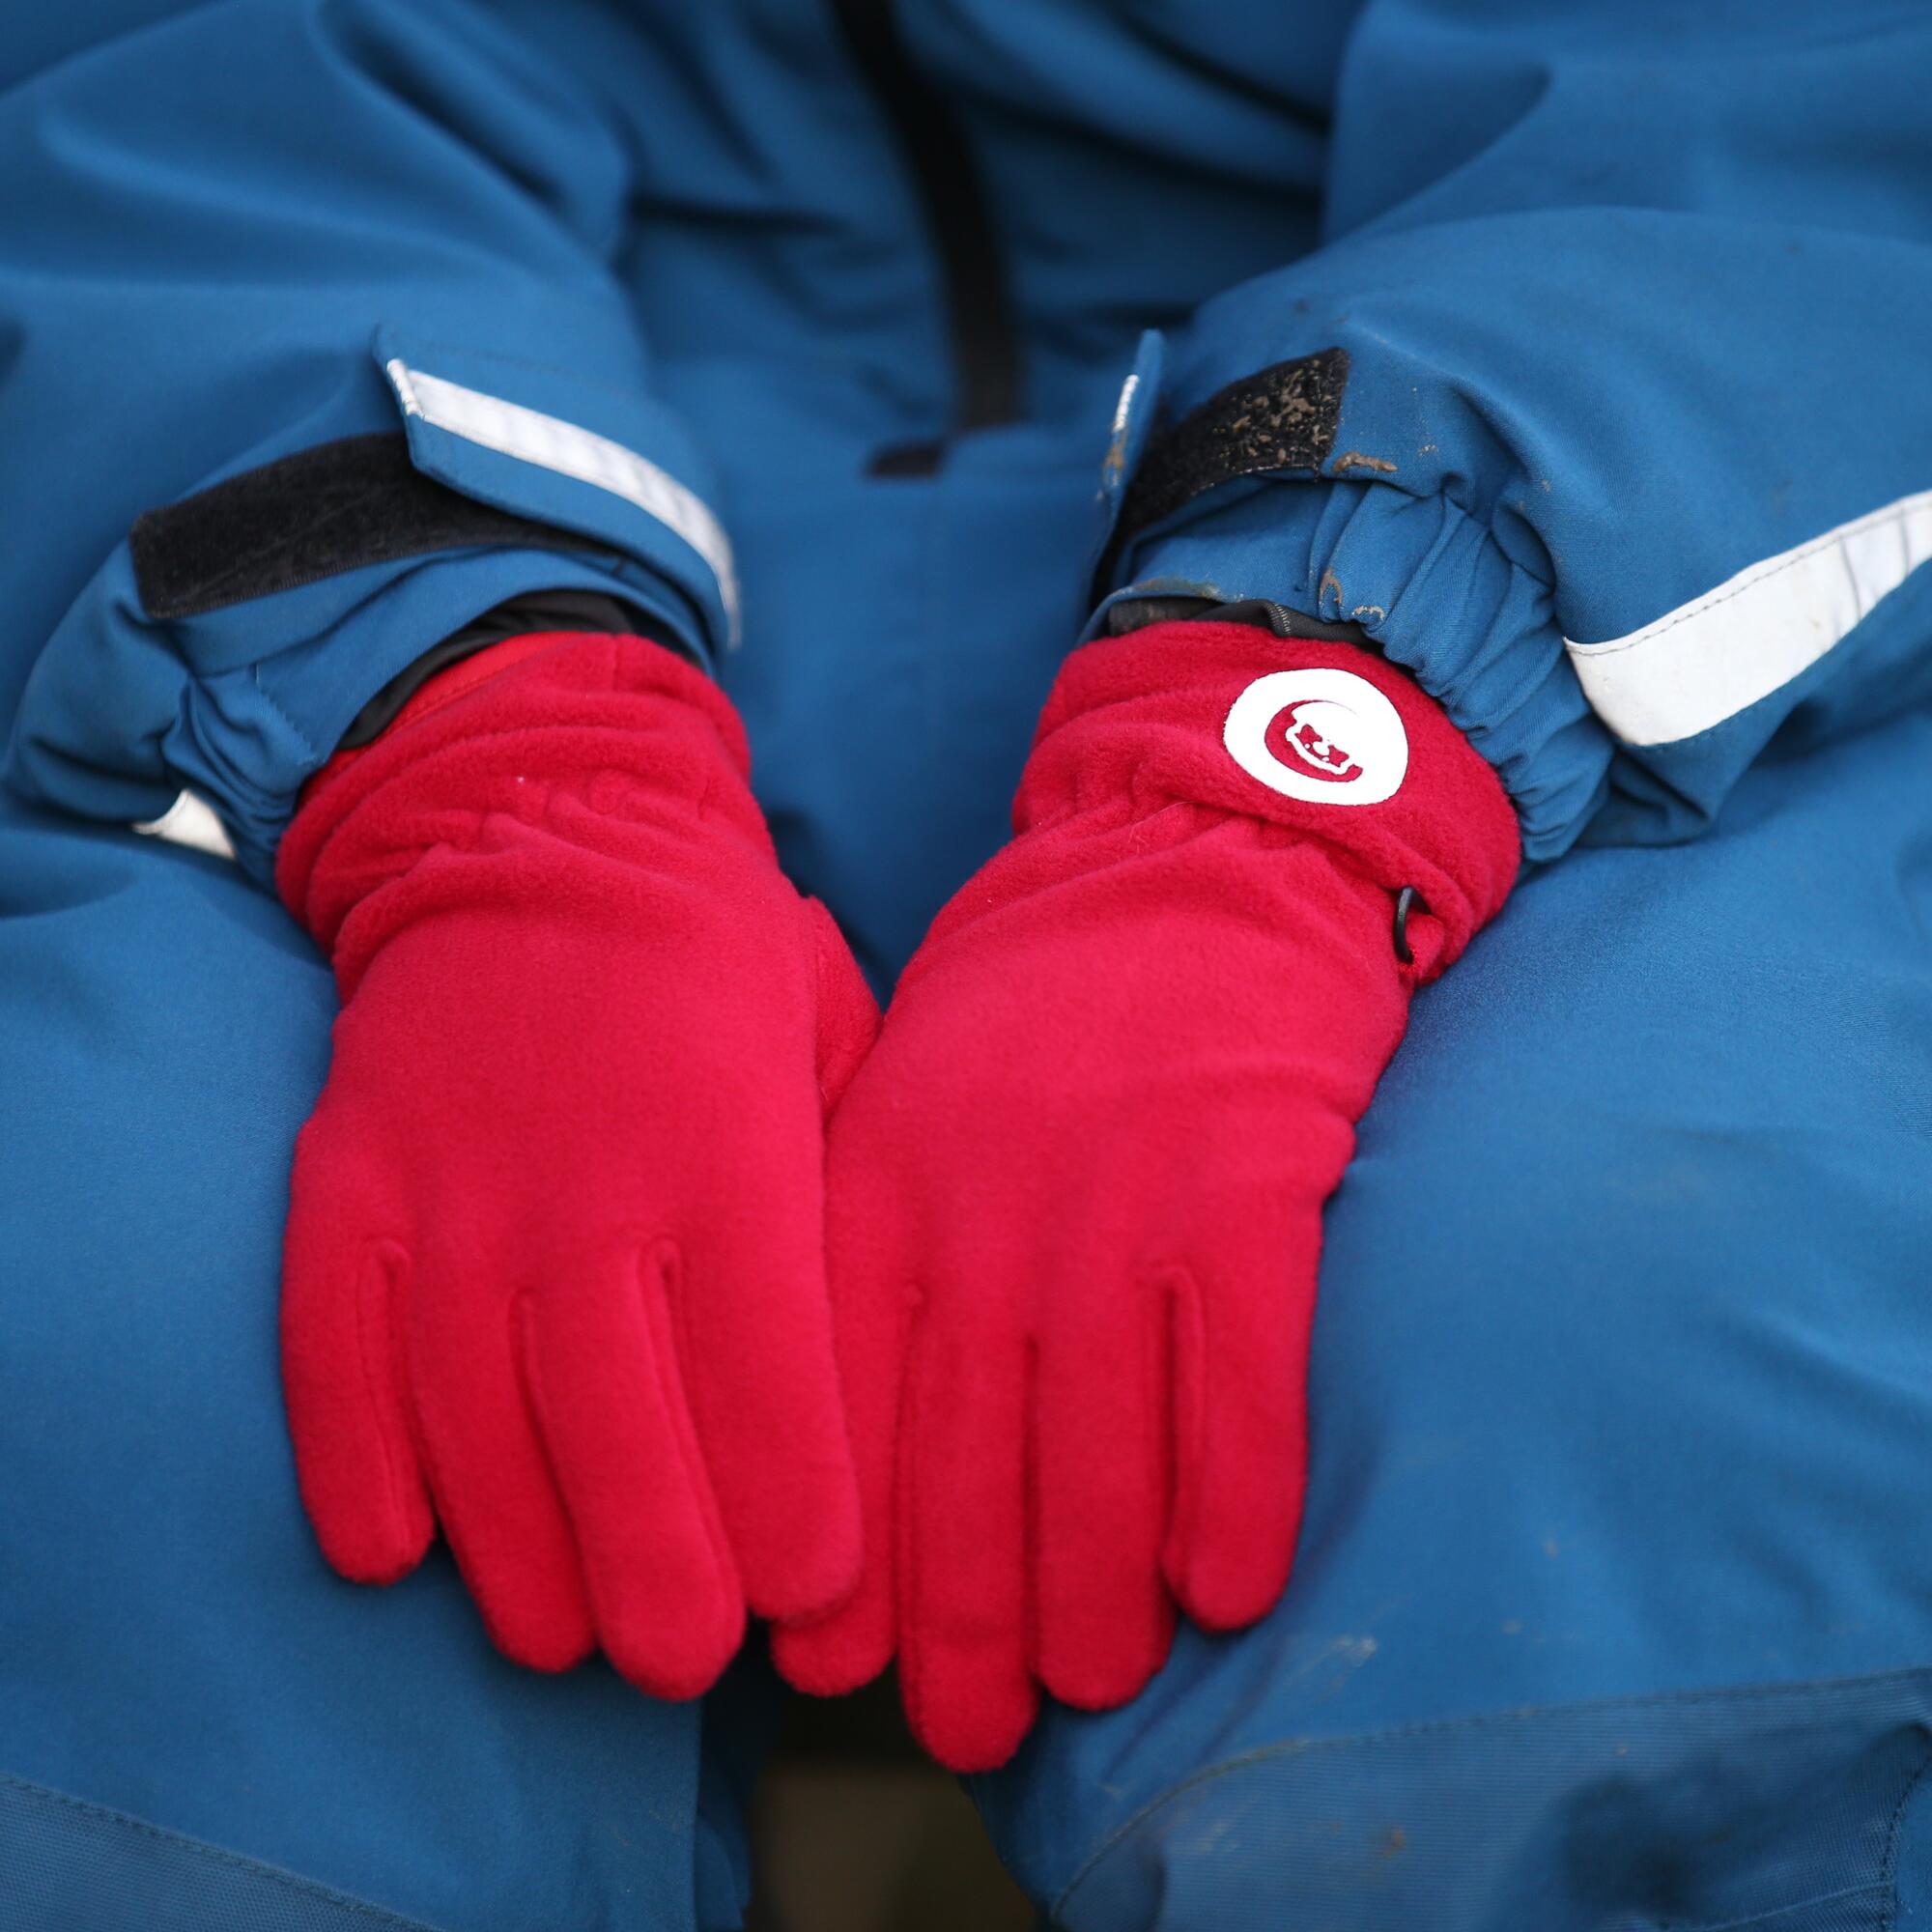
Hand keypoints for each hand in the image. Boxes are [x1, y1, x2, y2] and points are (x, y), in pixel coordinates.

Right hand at [279, 631, 876, 1696]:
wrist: (544, 823)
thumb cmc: (722, 961)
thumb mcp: (833, 1042)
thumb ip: (847, 1194)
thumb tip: (882, 1368)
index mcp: (731, 1149)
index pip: (769, 1367)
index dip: (793, 1500)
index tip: (814, 1594)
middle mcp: (585, 1183)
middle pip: (617, 1423)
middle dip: (659, 1568)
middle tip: (681, 1658)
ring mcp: (449, 1186)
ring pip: (471, 1415)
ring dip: (516, 1549)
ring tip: (561, 1636)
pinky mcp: (346, 1182)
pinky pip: (333, 1346)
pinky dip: (353, 1458)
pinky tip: (393, 1551)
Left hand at [775, 620, 1517, 1766]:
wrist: (1196, 853)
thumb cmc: (1044, 994)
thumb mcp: (903, 1086)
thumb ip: (868, 1232)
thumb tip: (843, 1423)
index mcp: (881, 1184)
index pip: (841, 1409)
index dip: (842, 1555)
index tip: (832, 1664)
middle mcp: (985, 1210)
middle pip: (963, 1462)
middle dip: (959, 1618)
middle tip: (961, 1726)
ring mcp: (1118, 1206)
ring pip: (1097, 1455)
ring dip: (1091, 1594)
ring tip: (1086, 1680)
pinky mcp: (1248, 1196)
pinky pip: (1241, 1393)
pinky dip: (1234, 1507)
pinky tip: (1228, 1596)